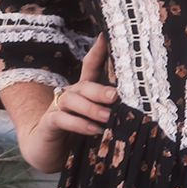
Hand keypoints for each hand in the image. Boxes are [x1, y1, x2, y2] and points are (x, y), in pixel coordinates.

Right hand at [11, 36, 115, 172]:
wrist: (47, 150)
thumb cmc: (77, 133)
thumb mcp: (97, 120)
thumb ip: (112, 110)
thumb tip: (140, 105)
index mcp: (83, 90)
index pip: (90, 66)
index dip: (98, 51)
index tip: (106, 37)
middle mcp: (70, 94)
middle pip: (84, 85)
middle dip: (99, 90)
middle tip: (115, 96)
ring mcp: (57, 107)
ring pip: (72, 99)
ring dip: (90, 108)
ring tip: (107, 117)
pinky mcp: (49, 123)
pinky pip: (61, 119)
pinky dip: (78, 124)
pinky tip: (93, 130)